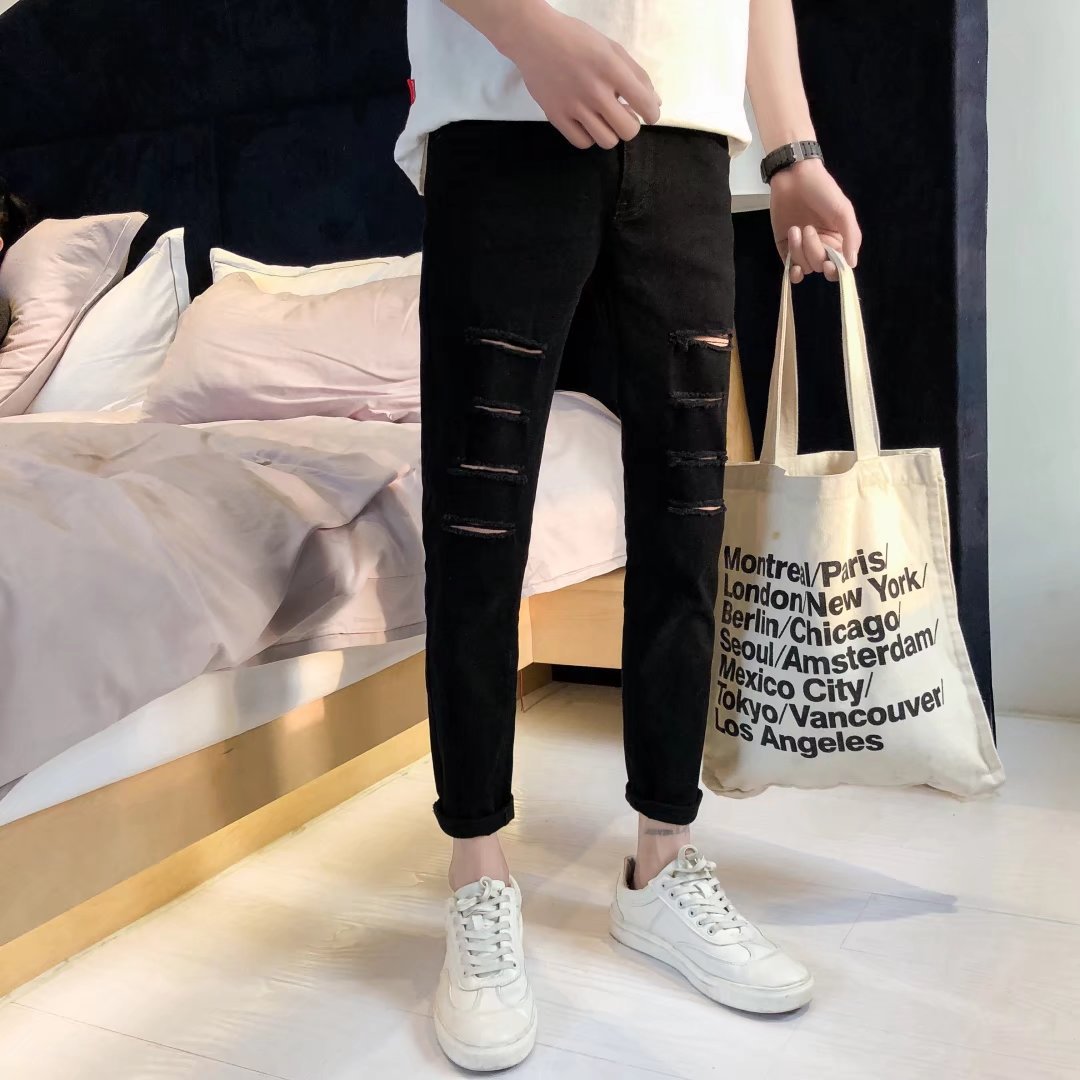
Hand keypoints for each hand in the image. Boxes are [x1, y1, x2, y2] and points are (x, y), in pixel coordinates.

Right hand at [499, 4, 660, 148]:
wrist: (534, 38)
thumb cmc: (576, 40)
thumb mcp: (611, 49)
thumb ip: (636, 75)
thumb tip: (654, 103)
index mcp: (611, 68)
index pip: (645, 104)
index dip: (652, 114)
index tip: (648, 114)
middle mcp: (594, 90)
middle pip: (628, 131)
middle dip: (631, 125)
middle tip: (622, 114)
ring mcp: (574, 106)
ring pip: (607, 141)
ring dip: (610, 132)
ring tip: (603, 118)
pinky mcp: (556, 116)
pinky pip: (583, 142)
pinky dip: (589, 136)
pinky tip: (587, 123)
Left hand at [769, 159, 861, 282]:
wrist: (794, 177)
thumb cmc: (823, 190)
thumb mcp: (843, 210)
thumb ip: (851, 237)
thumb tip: (852, 263)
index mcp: (839, 239)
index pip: (839, 266)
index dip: (835, 270)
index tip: (828, 264)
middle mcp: (822, 247)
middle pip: (819, 266)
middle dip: (813, 251)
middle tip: (808, 228)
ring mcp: (803, 249)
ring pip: (804, 267)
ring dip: (799, 251)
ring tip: (795, 228)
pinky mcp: (785, 248)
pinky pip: (790, 268)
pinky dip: (792, 270)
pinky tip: (793, 267)